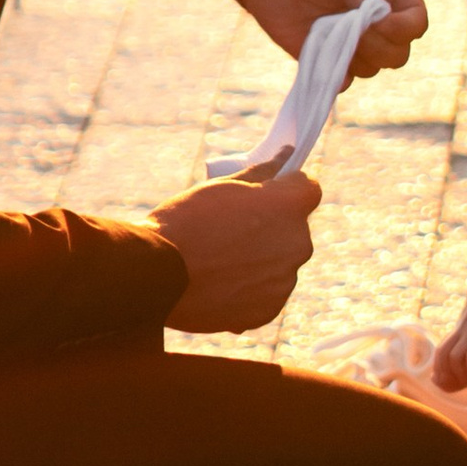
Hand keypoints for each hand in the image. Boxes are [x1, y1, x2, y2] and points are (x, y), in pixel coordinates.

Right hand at [151, 167, 321, 333]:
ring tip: (219, 261)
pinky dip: (249, 290)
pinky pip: (266, 293)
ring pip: (279, 263)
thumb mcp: (223, 187)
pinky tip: (219, 284)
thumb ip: (262, 173)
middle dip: (272, 227)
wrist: (158, 273)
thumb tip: (285, 155)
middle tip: (232, 230)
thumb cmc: (187, 221)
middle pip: (293, 229)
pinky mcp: (269, 310)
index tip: (266, 195)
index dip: (287, 189)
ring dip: (261, 261)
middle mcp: (298, 243)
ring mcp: (285, 280)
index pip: (308, 189)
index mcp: (289, 206)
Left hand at [241, 0, 426, 81]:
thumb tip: (373, 17)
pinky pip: (341, 80)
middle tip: (349, 28)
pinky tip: (320, 52)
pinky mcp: (325, 56)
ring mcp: (351, 41)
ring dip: (353, 55)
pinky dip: (334, 74)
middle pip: (398, 54)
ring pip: (372, 69)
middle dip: (379, 46)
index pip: (416, 22)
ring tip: (326, 29)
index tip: (379, 21)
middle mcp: (378, 20)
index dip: (404, 28)